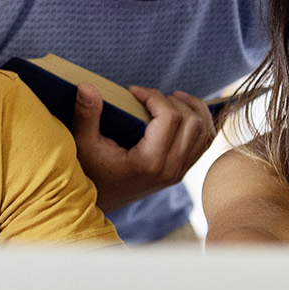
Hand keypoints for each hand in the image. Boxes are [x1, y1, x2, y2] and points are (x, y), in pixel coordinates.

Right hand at [73, 84, 213, 211]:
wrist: (97, 204)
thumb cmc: (88, 172)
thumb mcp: (82, 144)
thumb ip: (86, 115)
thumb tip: (86, 85)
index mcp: (149, 162)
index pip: (170, 117)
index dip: (153, 95)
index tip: (132, 91)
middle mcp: (170, 169)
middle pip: (193, 121)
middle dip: (173, 100)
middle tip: (148, 96)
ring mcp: (179, 172)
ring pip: (205, 131)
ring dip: (191, 108)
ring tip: (169, 99)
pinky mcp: (181, 171)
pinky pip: (205, 142)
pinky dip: (200, 122)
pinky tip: (182, 112)